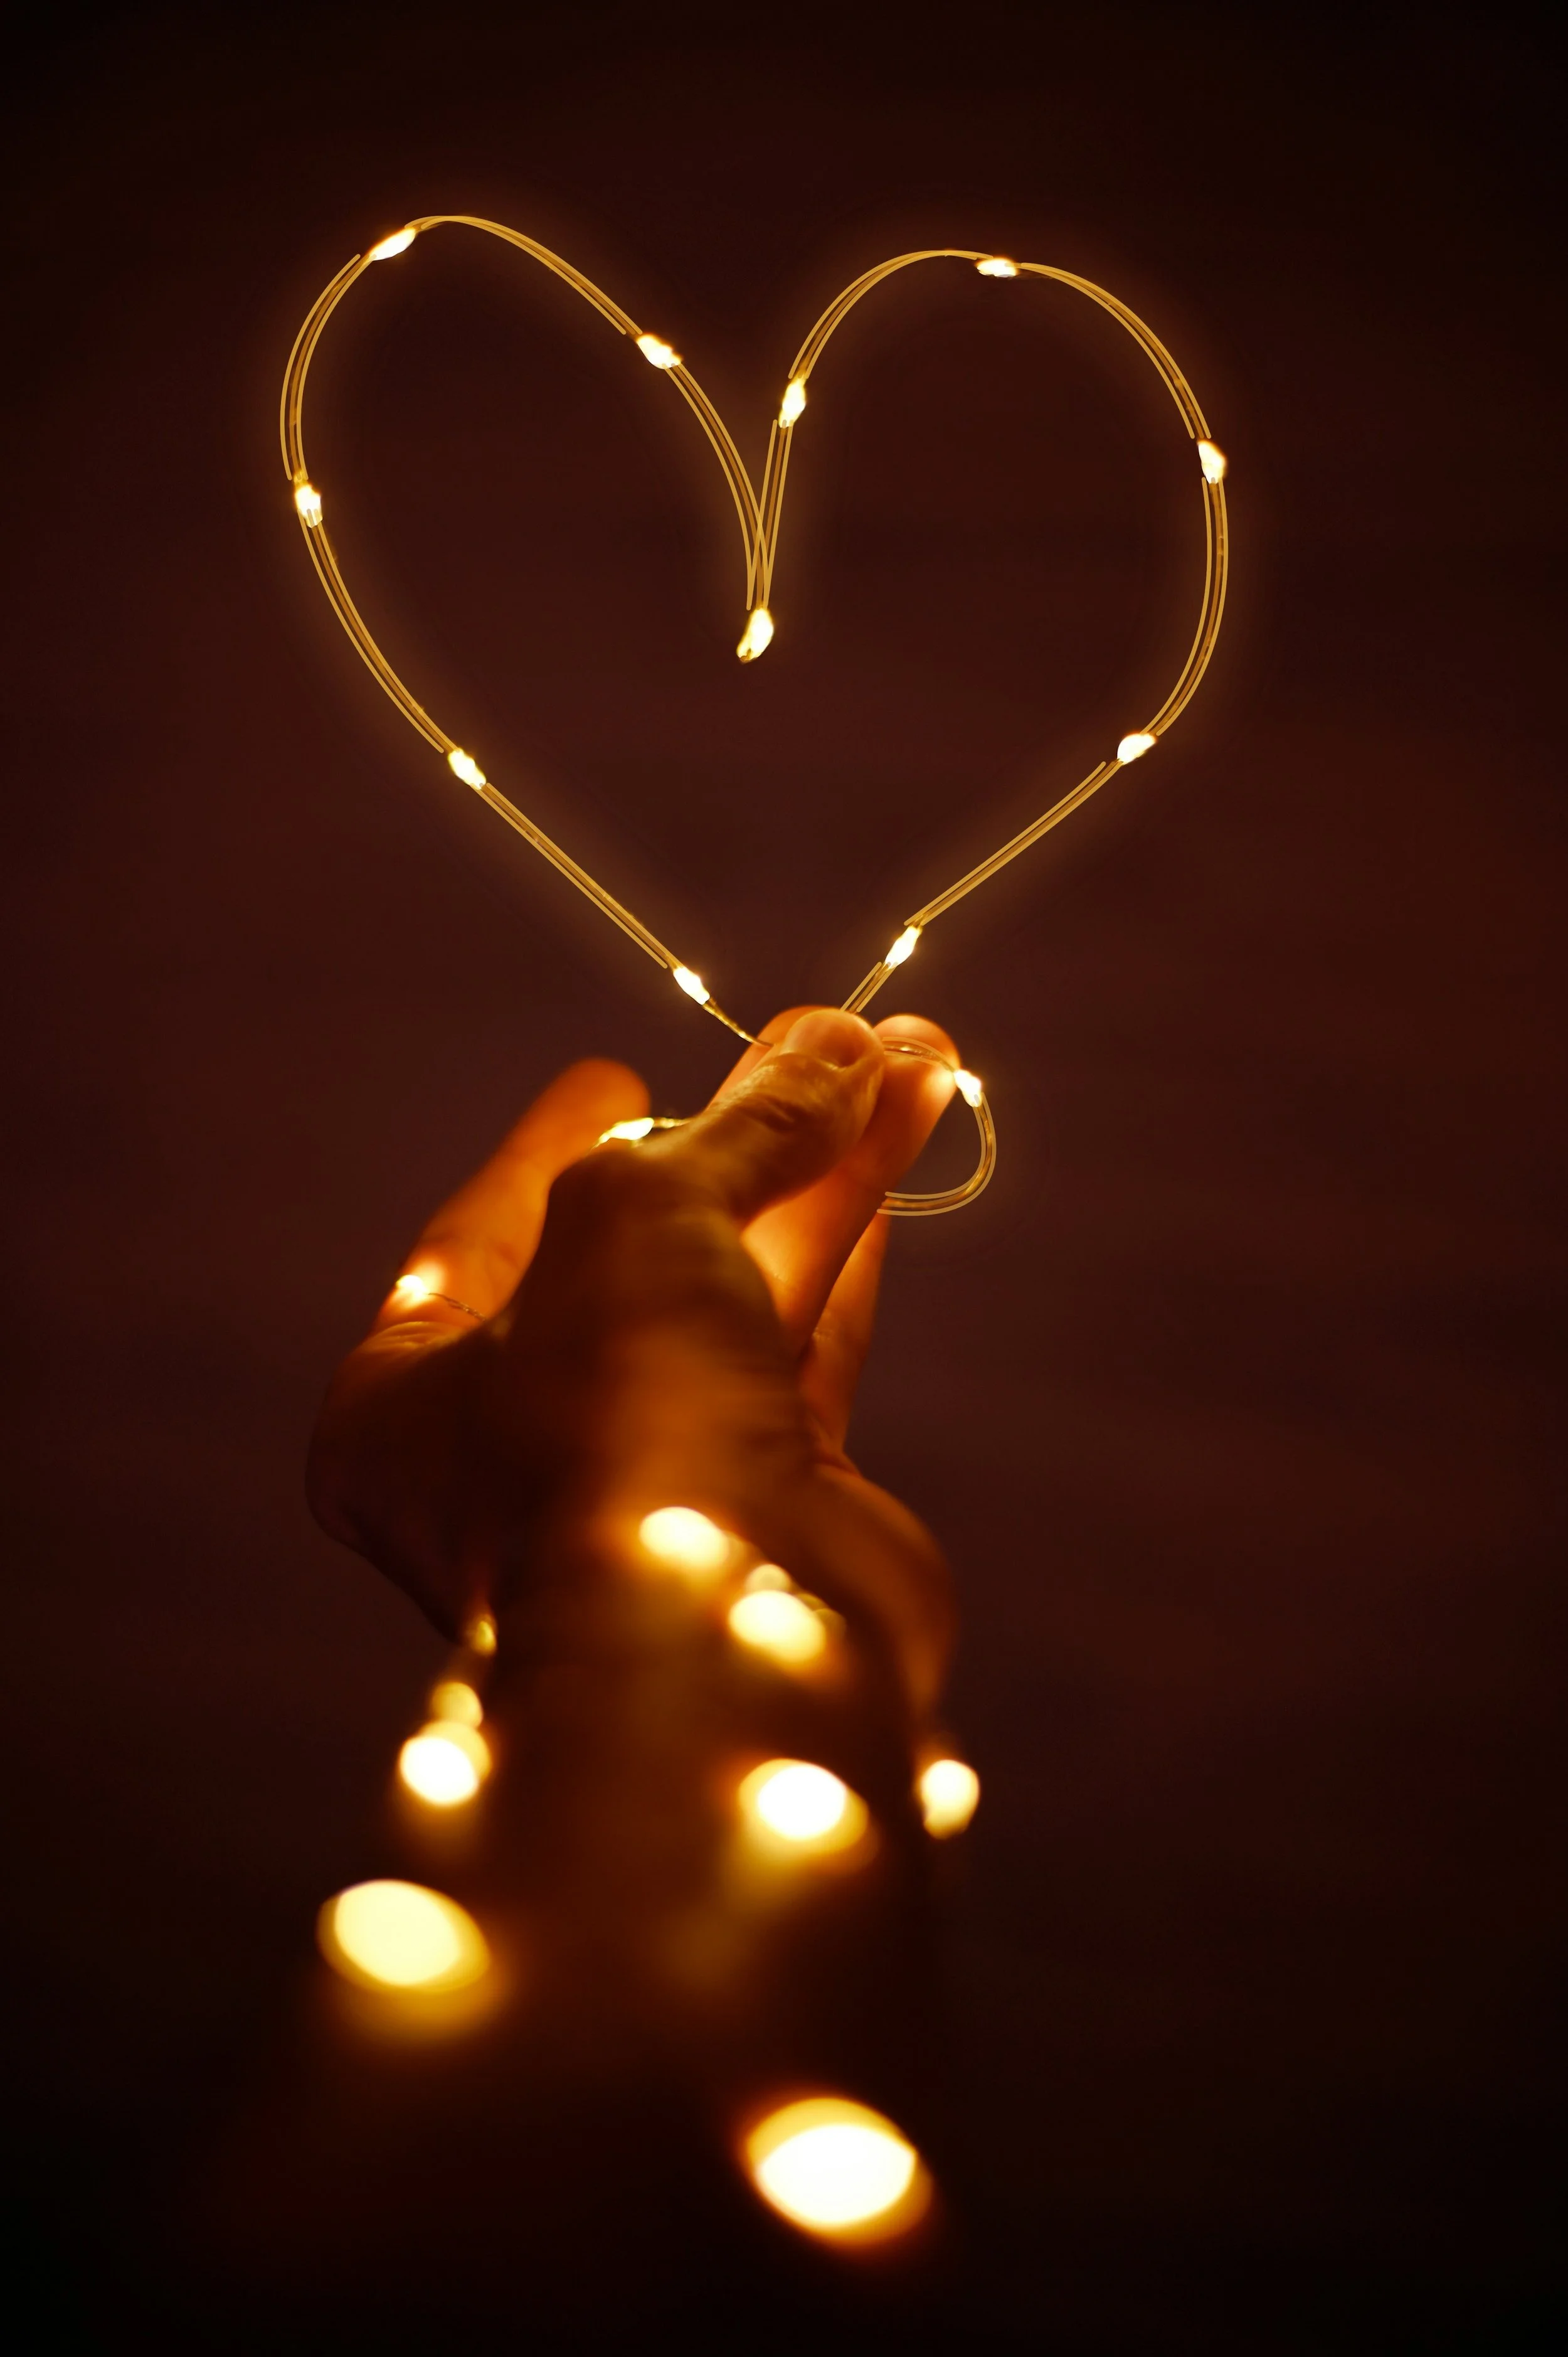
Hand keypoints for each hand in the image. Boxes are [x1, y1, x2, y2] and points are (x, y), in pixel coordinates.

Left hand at [307, 1007, 961, 1712]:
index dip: (550, 1145)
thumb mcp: (641, 1223)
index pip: (472, 1240)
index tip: (613, 1073)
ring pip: (735, 1292)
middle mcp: (516, 1457)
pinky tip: (886, 1161)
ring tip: (902, 1061)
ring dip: (818, 1174)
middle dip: (732, 1138)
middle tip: (819, 1043)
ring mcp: (649, 1490)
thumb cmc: (608, 1434)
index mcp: (405, 1412)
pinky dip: (844, 1254)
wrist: (728, 1655)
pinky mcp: (770, 1511)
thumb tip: (843, 1045)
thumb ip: (738, 1129)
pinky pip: (801, 1352)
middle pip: (629, 1254)